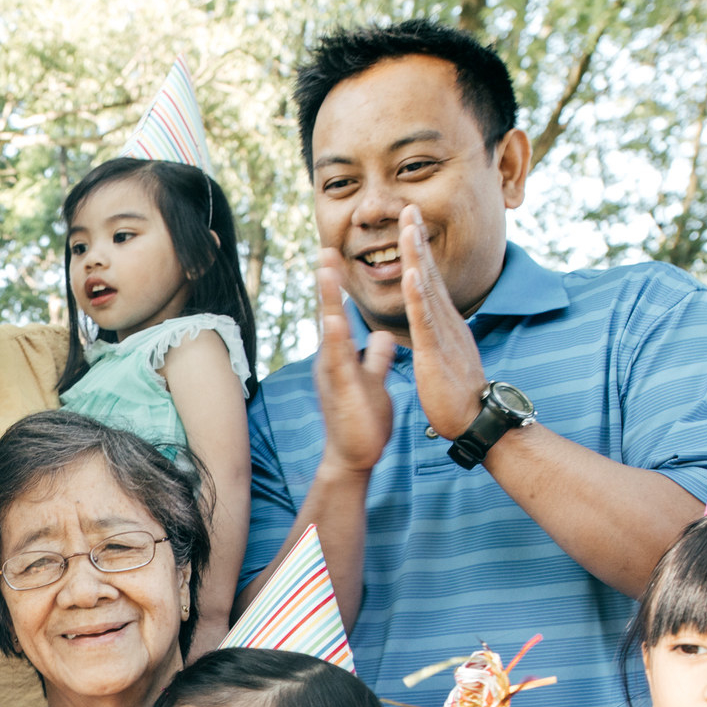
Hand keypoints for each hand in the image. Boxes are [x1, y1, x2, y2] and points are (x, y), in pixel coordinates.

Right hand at [312, 250, 396, 478]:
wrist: (353, 457)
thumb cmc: (363, 420)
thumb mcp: (372, 380)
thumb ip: (375, 357)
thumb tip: (381, 335)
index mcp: (341, 357)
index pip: (339, 314)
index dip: (339, 288)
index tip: (338, 258)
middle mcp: (332, 362)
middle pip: (329, 314)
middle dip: (327, 283)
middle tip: (324, 249)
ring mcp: (333, 376)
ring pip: (330, 331)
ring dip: (327, 301)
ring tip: (325, 271)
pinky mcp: (341, 391)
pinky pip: (339, 362)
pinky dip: (336, 340)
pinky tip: (335, 320)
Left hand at [400, 205, 488, 439]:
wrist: (476, 418)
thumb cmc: (457, 392)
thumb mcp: (445, 354)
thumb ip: (437, 334)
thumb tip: (431, 321)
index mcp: (443, 322)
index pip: (429, 279)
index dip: (420, 249)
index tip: (410, 220)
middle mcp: (446, 320)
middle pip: (430, 272)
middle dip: (419, 238)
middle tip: (409, 205)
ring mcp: (443, 333)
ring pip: (427, 289)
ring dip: (418, 256)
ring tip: (408, 226)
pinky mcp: (436, 351)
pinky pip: (426, 321)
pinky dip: (418, 296)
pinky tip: (412, 275)